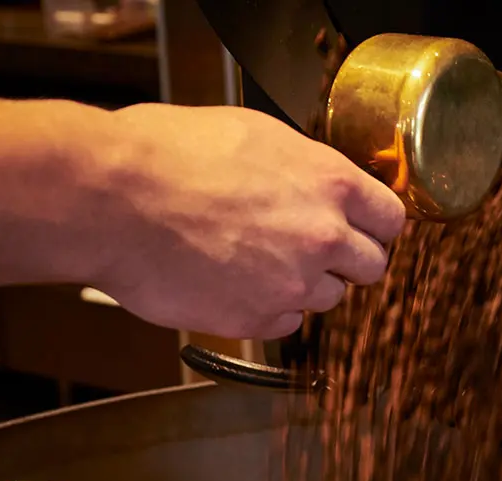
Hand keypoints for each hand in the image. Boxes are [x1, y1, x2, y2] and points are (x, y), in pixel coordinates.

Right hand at [91, 104, 404, 338]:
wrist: (111, 198)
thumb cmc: (165, 154)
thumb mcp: (252, 134)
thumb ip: (301, 167)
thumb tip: (316, 182)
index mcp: (329, 183)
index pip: (391, 219)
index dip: (374, 225)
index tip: (361, 228)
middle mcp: (322, 237)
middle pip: (372, 266)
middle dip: (347, 260)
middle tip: (311, 249)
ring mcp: (293, 284)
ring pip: (329, 299)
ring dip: (304, 285)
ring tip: (257, 261)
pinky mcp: (257, 320)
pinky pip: (286, 325)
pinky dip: (268, 311)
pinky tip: (234, 283)